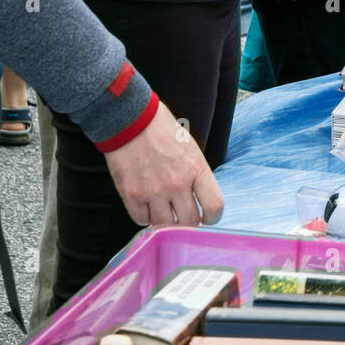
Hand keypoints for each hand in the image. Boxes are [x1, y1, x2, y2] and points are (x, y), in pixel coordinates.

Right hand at [103, 102, 223, 227]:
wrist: (130, 119)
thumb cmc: (161, 129)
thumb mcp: (190, 148)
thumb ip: (196, 174)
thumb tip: (199, 198)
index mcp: (196, 168)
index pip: (215, 206)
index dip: (213, 216)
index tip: (207, 216)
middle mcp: (177, 184)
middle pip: (190, 221)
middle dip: (187, 220)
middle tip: (181, 213)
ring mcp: (154, 192)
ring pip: (165, 225)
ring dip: (164, 220)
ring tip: (160, 207)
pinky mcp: (132, 196)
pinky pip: (141, 220)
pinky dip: (144, 216)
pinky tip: (145, 204)